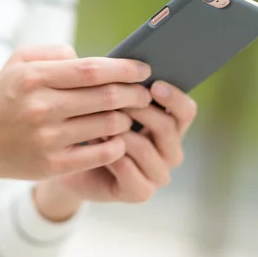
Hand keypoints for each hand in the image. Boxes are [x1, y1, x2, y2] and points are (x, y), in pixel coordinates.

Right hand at [0, 45, 151, 198]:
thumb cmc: (4, 97)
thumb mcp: (17, 62)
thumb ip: (54, 53)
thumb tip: (91, 60)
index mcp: (34, 78)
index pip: (91, 70)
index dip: (123, 68)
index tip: (143, 69)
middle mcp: (41, 107)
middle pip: (105, 97)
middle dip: (134, 94)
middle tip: (145, 93)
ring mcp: (47, 139)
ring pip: (107, 125)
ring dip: (127, 119)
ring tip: (132, 115)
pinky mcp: (52, 165)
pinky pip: (100, 154)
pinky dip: (117, 145)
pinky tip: (119, 138)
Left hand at [54, 81, 196, 202]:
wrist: (71, 164)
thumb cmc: (93, 126)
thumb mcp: (109, 103)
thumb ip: (124, 88)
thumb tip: (128, 63)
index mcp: (171, 126)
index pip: (186, 110)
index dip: (174, 97)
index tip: (154, 85)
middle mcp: (171, 151)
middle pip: (167, 126)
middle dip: (139, 110)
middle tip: (114, 99)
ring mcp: (158, 174)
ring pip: (145, 147)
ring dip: (120, 132)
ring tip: (98, 120)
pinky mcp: (141, 192)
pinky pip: (129, 169)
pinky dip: (111, 154)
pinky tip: (94, 143)